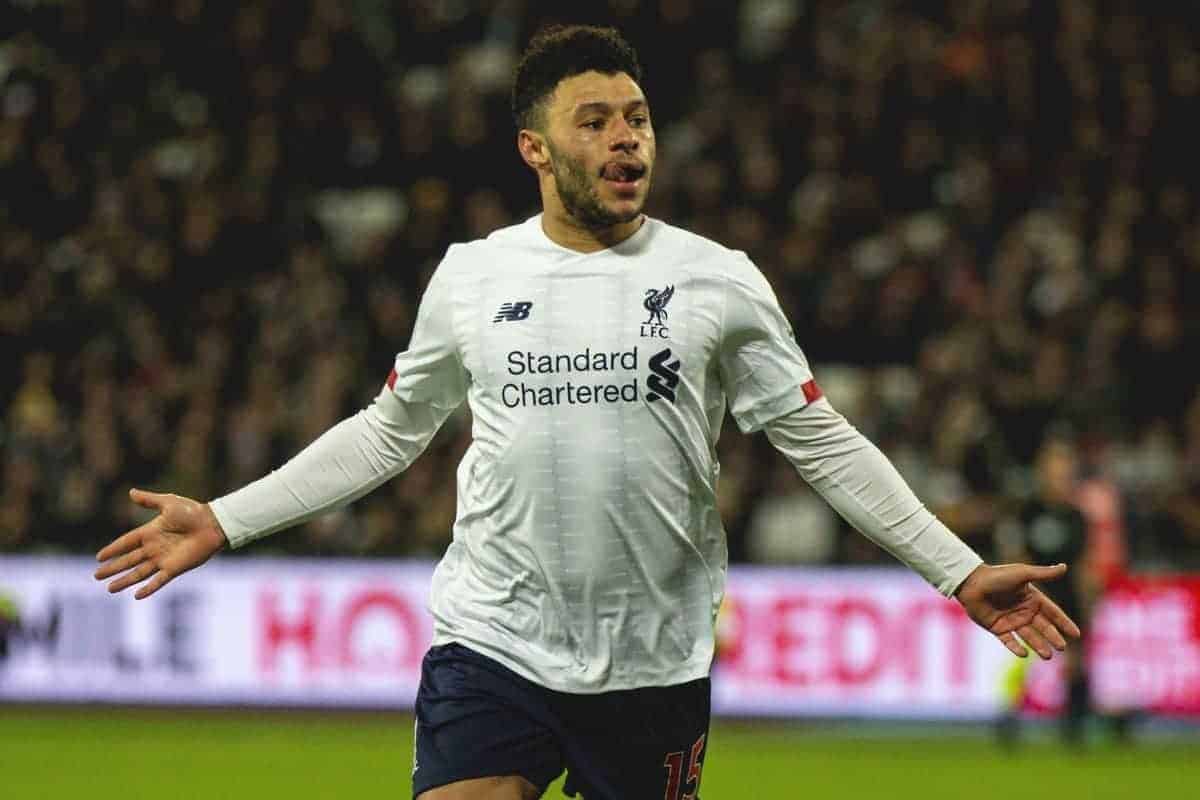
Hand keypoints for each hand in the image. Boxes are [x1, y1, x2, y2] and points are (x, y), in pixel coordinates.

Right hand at [94, 489, 227, 599]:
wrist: (213, 524)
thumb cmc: (193, 512)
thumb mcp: (168, 503)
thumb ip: (149, 500)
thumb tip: (131, 492)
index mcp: (151, 532)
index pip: (126, 542)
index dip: (113, 549)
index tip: (99, 557)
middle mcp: (154, 547)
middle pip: (128, 560)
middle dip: (113, 568)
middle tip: (96, 576)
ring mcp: (164, 559)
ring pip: (139, 572)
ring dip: (124, 581)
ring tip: (109, 589)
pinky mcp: (175, 568)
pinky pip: (159, 581)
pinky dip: (148, 588)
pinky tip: (136, 596)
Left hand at [954, 563, 1081, 659]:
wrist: (970, 582)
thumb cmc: (997, 576)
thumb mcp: (1022, 574)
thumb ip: (1043, 574)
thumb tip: (1065, 567)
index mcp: (1031, 598)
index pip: (1053, 613)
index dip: (1064, 623)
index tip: (1076, 634)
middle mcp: (1023, 611)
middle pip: (1043, 627)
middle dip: (1053, 637)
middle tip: (1061, 647)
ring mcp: (1010, 621)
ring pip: (1028, 636)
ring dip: (1038, 646)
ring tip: (1048, 656)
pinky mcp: (997, 628)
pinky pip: (1009, 641)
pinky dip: (1016, 647)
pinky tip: (1024, 654)